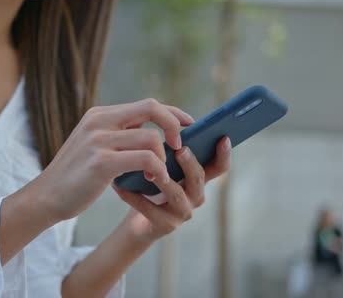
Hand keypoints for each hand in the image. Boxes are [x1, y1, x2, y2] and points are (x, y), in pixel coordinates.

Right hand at [29, 99, 194, 221]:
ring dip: (164, 158)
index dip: (172, 114)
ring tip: (159, 175)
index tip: (188, 126)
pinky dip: (157, 170)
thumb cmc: (76, 176)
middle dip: (174, 126)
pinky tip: (154, 181)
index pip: (146, 105)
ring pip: (151, 138)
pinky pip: (145, 159)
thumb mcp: (95, 147)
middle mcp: (99, 121)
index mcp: (99, 115)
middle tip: (180, 147)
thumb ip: (119, 135)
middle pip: (151, 108)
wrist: (46, 197)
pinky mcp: (101, 162)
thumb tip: (154, 133)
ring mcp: (98, 140)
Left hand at [113, 137, 230, 241]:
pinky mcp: (165, 225)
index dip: (224, 154)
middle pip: (198, 178)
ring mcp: (182, 213)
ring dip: (164, 180)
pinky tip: (119, 186)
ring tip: (150, 169)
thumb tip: (162, 116)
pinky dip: (134, 197)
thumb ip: (168, 148)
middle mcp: (195, 195)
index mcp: (198, 178)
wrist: (137, 222)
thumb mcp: (163, 165)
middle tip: (180, 149)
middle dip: (190, 163)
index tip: (223, 137)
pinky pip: (150, 209)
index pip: (218, 166)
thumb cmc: (151, 186)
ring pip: (177, 194)